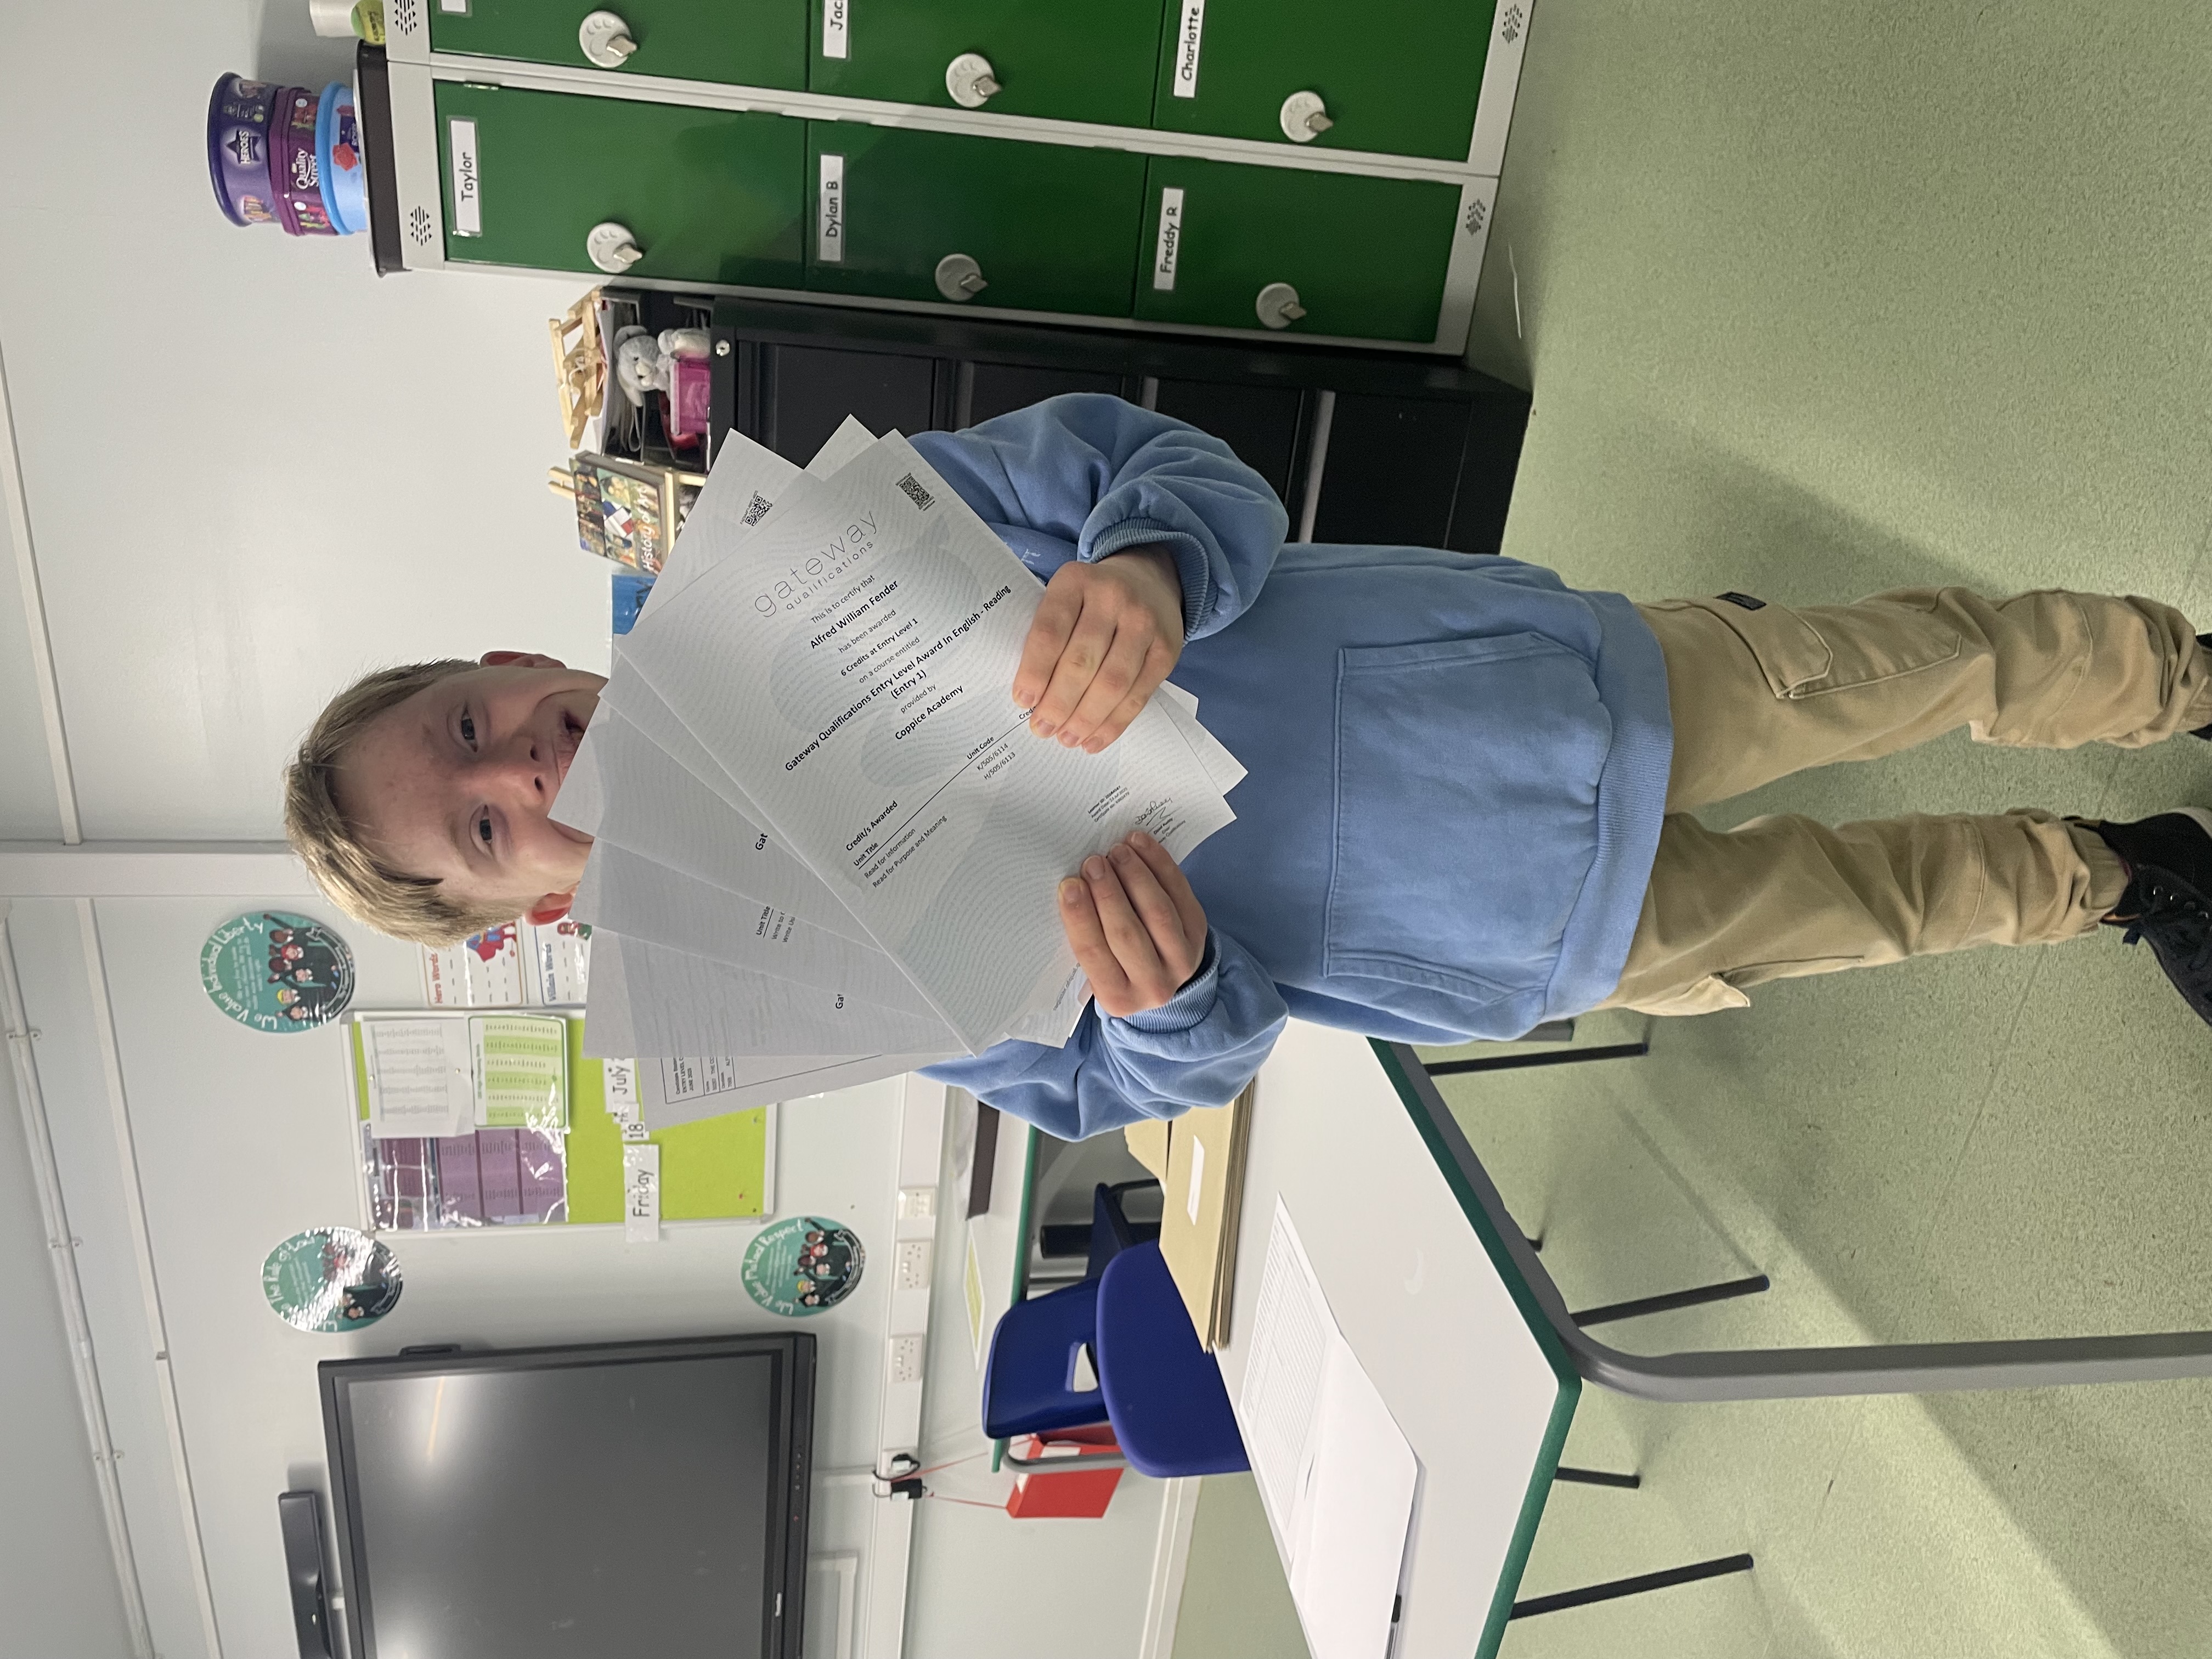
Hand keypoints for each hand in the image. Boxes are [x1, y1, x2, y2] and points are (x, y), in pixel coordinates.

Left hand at [1013, 548, 1184, 752]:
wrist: (1148, 580)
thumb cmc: (1092, 600)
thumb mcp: (1066, 597)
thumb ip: (1049, 633)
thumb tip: (1029, 698)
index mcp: (1075, 581)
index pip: (1050, 632)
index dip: (1035, 672)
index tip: (1022, 701)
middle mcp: (1113, 597)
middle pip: (1082, 661)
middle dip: (1058, 703)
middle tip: (1042, 728)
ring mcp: (1144, 623)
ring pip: (1112, 683)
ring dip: (1085, 718)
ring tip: (1066, 738)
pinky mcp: (1166, 650)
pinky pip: (1138, 695)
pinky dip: (1113, 724)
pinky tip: (1093, 740)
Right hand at [1059, 831, 1208, 1017]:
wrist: (1163, 974)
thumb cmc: (1116, 964)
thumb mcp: (1098, 967)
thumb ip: (1086, 934)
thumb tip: (1070, 886)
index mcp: (1116, 998)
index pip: (1093, 953)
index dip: (1080, 917)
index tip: (1069, 884)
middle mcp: (1152, 986)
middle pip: (1126, 932)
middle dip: (1107, 892)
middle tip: (1092, 862)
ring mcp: (1181, 961)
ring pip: (1157, 912)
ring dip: (1135, 876)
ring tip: (1116, 851)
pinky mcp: (1198, 933)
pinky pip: (1180, 893)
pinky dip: (1159, 865)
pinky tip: (1140, 844)